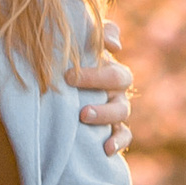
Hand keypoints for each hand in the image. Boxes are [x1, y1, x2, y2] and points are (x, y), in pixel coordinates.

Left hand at [74, 23, 133, 155]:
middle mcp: (117, 89)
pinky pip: (125, 136)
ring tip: (83, 116)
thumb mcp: (79, 45)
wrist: (60, 91)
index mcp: (110, 70)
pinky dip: (119, 142)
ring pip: (122, 111)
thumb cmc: (70, 65)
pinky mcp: (113, 130)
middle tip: (74, 92)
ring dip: (104, 114)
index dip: (96, 74)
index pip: (114, 71)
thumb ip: (98, 34)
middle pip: (120, 85)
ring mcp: (116, 110)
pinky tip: (106, 149)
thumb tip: (115, 46)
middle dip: (98, 85)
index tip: (68, 76)